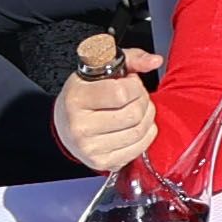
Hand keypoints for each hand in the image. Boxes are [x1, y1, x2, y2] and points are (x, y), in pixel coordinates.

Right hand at [54, 33, 159, 172]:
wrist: (65, 124)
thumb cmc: (84, 94)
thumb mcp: (101, 68)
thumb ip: (131, 59)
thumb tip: (155, 61)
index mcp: (76, 99)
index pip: (121, 93)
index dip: (134, 86)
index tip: (129, 82)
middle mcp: (80, 126)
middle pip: (134, 114)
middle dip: (143, 101)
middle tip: (136, 96)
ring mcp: (90, 148)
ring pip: (139, 132)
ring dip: (147, 117)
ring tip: (137, 109)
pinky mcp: (102, 162)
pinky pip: (139, 149)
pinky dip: (146, 135)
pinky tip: (137, 125)